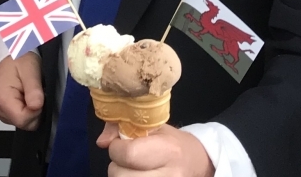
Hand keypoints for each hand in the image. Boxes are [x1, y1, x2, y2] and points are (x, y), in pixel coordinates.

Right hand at [0, 52, 43, 129]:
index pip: (23, 120)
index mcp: (2, 99)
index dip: (36, 111)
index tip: (40, 97)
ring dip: (31, 110)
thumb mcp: (30, 70)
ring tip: (30, 91)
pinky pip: (20, 118)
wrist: (10, 53)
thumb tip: (36, 107)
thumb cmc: (18, 59)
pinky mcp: (3, 111)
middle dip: (35, 111)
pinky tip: (26, 95)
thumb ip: (33, 90)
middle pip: (24, 123)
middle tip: (35, 92)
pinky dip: (27, 109)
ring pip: (23, 123)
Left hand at [97, 123, 213, 176]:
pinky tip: (137, 175)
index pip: (129, 154)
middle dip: (117, 166)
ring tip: (132, 170)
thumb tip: (101, 142)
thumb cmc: (173, 143)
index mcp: (168, 150)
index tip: (120, 145)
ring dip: (122, 176)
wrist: (199, 164)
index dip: (116, 149)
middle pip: (122, 176)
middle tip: (126, 161)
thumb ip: (122, 129)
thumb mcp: (153, 128)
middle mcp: (169, 175)